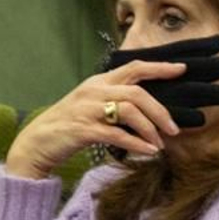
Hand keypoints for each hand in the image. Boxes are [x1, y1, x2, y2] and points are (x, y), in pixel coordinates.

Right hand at [4, 61, 186, 179]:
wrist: (37, 142)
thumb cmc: (70, 125)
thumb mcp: (93, 105)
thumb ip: (117, 101)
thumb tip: (151, 108)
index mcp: (99, 82)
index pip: (134, 68)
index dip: (159, 68)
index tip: (181, 69)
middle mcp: (94, 91)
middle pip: (137, 92)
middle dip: (160, 110)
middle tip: (174, 128)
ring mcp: (88, 109)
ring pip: (129, 111)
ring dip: (149, 128)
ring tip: (160, 144)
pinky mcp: (83, 129)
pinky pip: (117, 135)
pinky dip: (137, 143)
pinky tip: (149, 151)